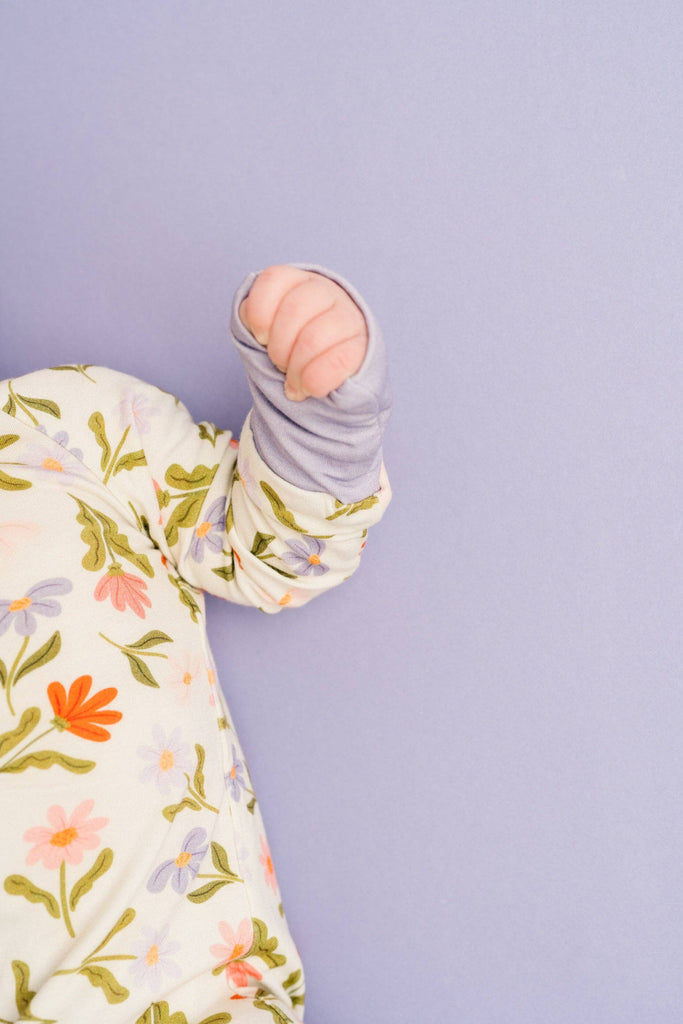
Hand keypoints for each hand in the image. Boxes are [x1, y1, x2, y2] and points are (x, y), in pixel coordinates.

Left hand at [238, 266, 367, 400]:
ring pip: (314, 337)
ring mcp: (348, 317)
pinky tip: (309, 388)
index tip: (261, 338)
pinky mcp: (362, 346)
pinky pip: (336, 361)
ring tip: (294, 382)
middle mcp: (326, 291)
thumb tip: (251, 319)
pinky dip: (315, 380)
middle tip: (280, 365)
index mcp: (298, 281)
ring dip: (295, 368)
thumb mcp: (269, 329)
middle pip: (294, 310)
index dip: (259, 314)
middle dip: (278, 348)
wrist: (331, 372)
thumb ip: (254, 317)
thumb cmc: (293, 347)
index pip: (273, 280)